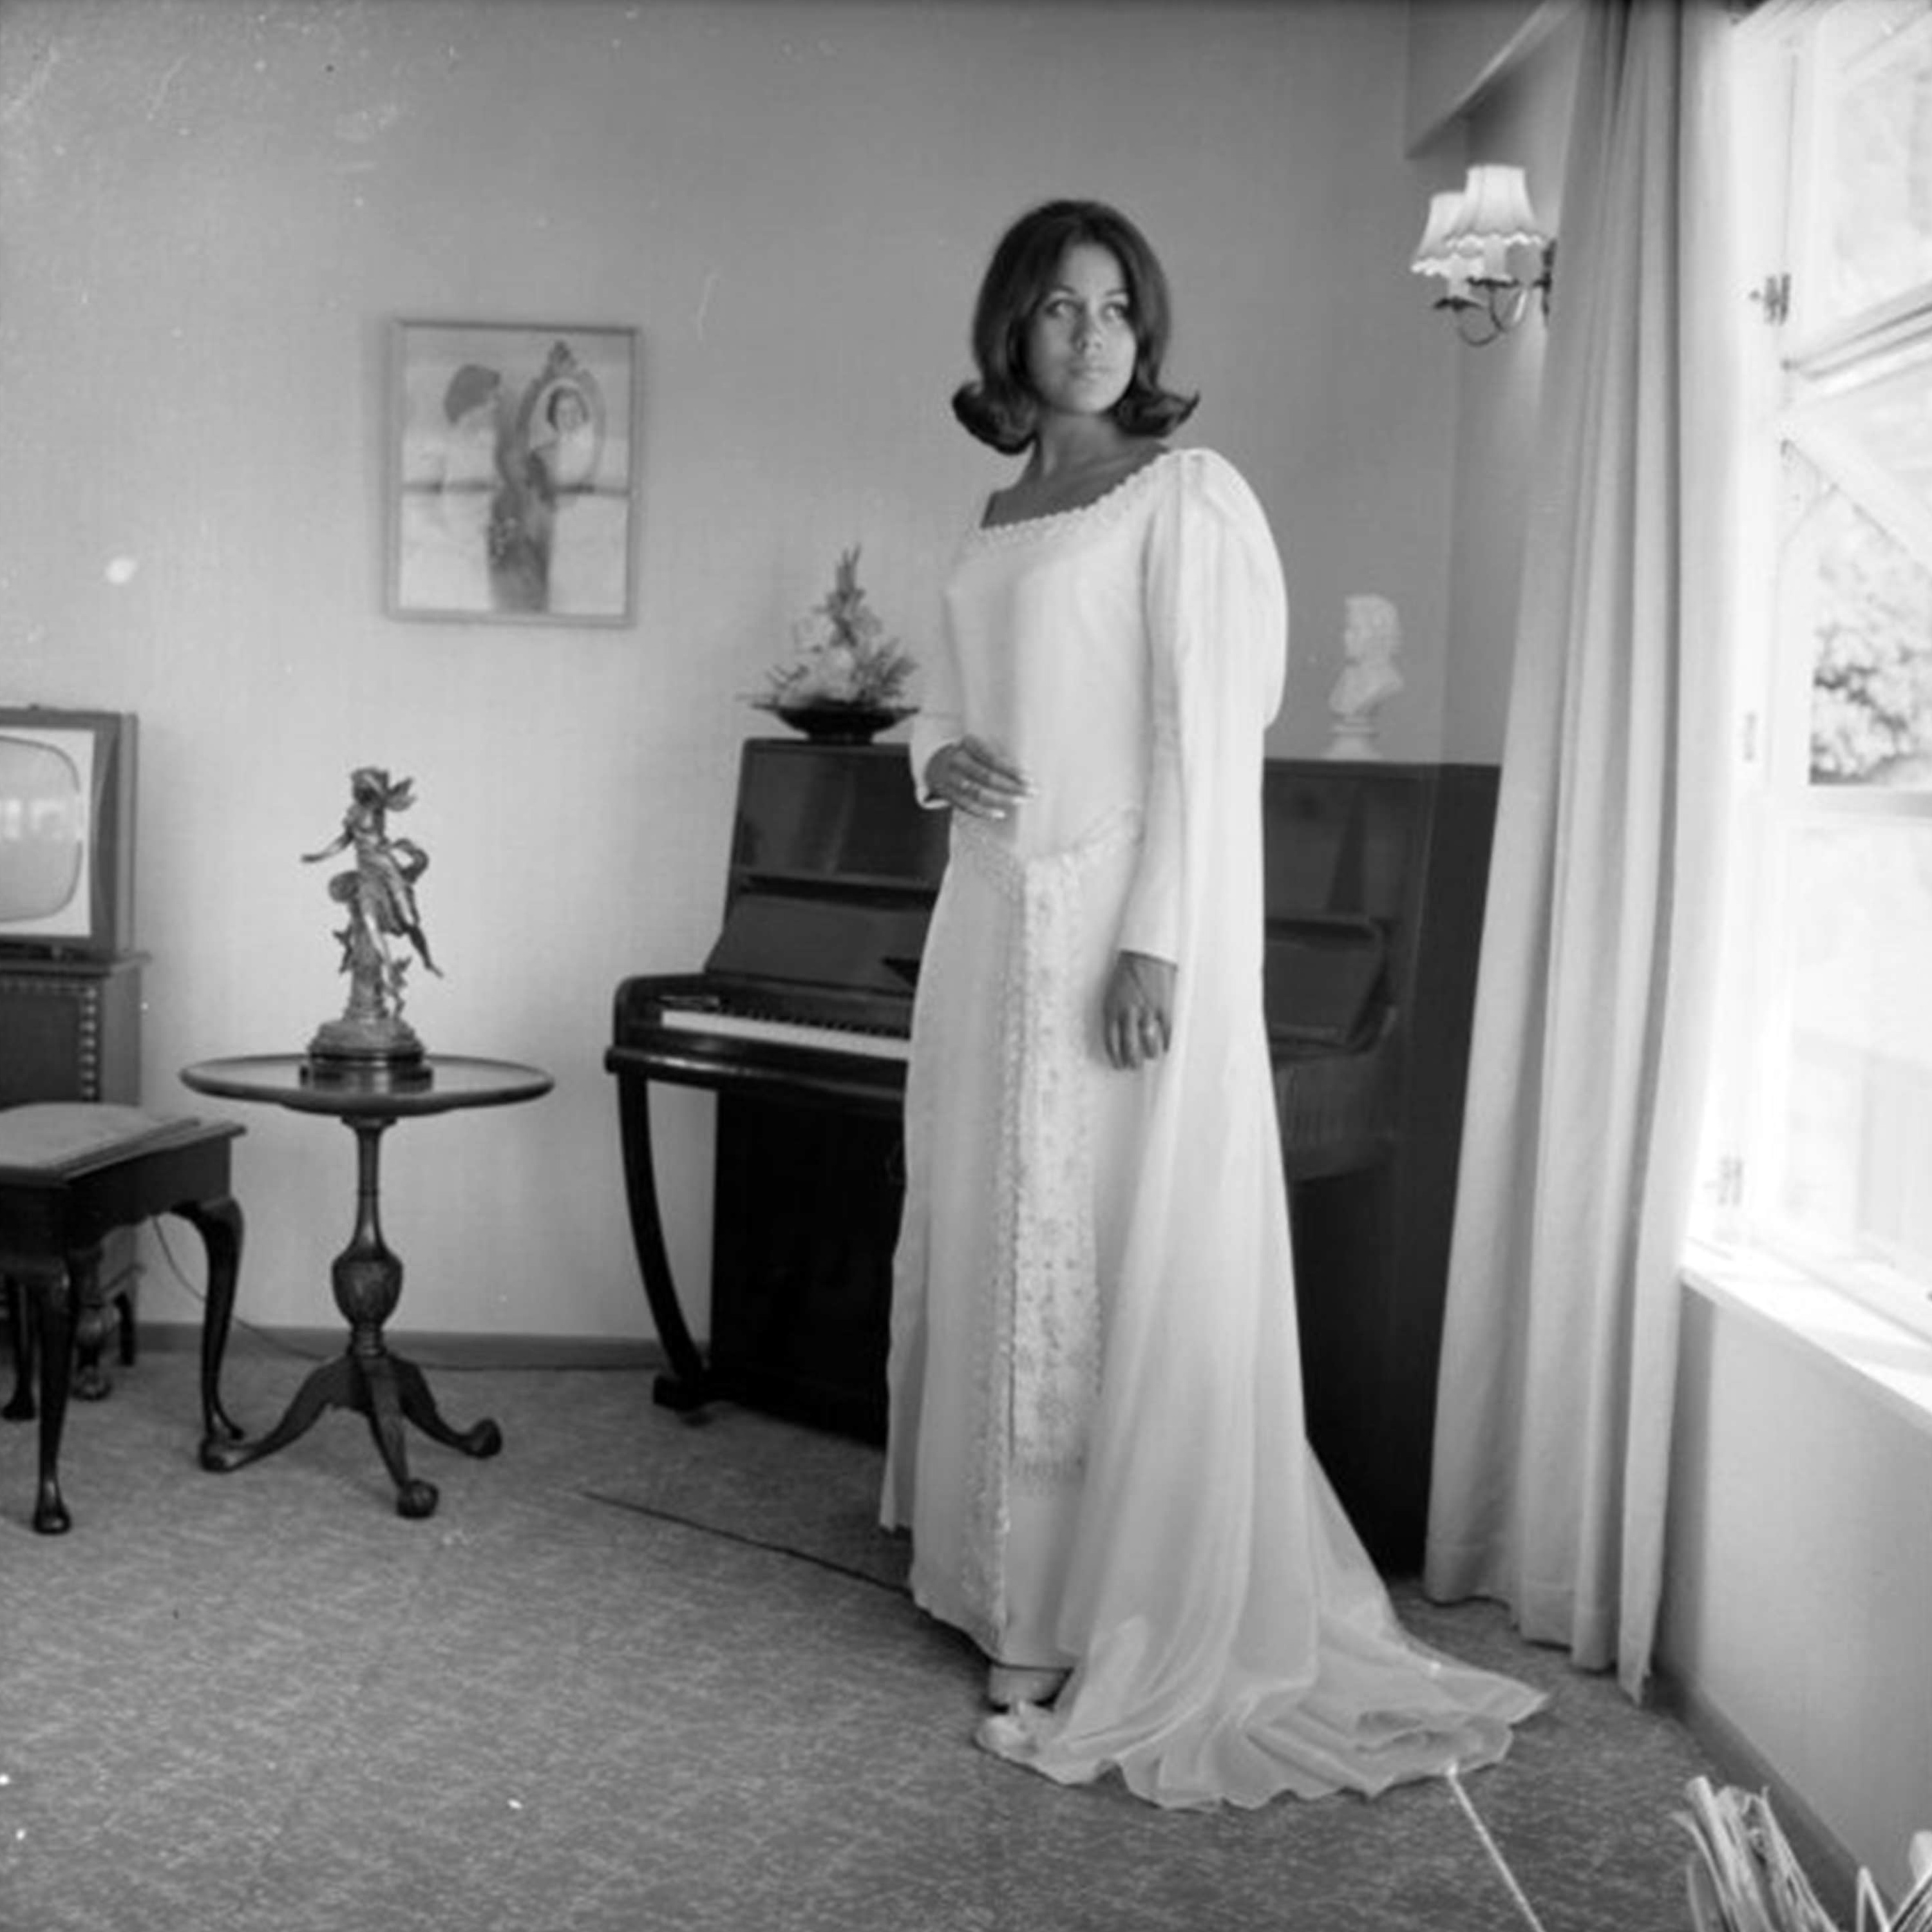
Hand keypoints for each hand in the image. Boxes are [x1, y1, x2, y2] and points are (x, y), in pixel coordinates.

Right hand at [927, 737, 1031, 819]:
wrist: (930, 761)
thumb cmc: (964, 752)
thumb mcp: (975, 745)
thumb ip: (993, 754)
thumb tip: (1020, 771)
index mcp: (966, 744)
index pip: (992, 758)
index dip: (1011, 769)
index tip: (1028, 778)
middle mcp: (957, 760)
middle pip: (987, 776)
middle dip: (1011, 786)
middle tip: (1031, 792)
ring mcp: (950, 778)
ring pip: (978, 793)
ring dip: (1001, 799)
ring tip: (1020, 801)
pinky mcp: (946, 794)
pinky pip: (967, 805)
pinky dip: (984, 812)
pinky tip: (1000, 814)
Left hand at [1103, 950, 1176, 1070]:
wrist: (1145, 952)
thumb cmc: (1127, 970)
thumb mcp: (1112, 993)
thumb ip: (1115, 1013)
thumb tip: (1120, 1033)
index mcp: (1112, 1009)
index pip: (1111, 1042)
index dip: (1116, 1057)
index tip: (1118, 1064)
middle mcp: (1128, 1013)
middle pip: (1129, 1048)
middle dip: (1132, 1061)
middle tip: (1135, 1065)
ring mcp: (1147, 1011)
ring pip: (1148, 1044)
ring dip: (1150, 1054)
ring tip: (1151, 1055)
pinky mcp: (1164, 1006)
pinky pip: (1166, 1033)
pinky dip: (1166, 1043)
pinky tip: (1166, 1046)